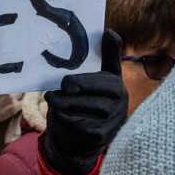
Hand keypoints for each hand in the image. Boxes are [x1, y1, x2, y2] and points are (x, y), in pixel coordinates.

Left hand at [41, 30, 127, 174]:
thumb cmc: (81, 105)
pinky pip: (76, 122)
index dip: (111, 48)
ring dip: (62, 103)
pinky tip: (61, 117)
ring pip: (81, 104)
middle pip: (92, 85)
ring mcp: (114, 117)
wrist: (78, 142)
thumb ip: (94, 63)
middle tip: (59, 87)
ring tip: (54, 100)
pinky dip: (63, 119)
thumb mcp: (87, 85)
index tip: (108, 32)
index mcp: (115, 82)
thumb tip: (108, 32)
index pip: (113, 62)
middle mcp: (121, 98)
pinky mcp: (102, 135)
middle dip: (73, 85)